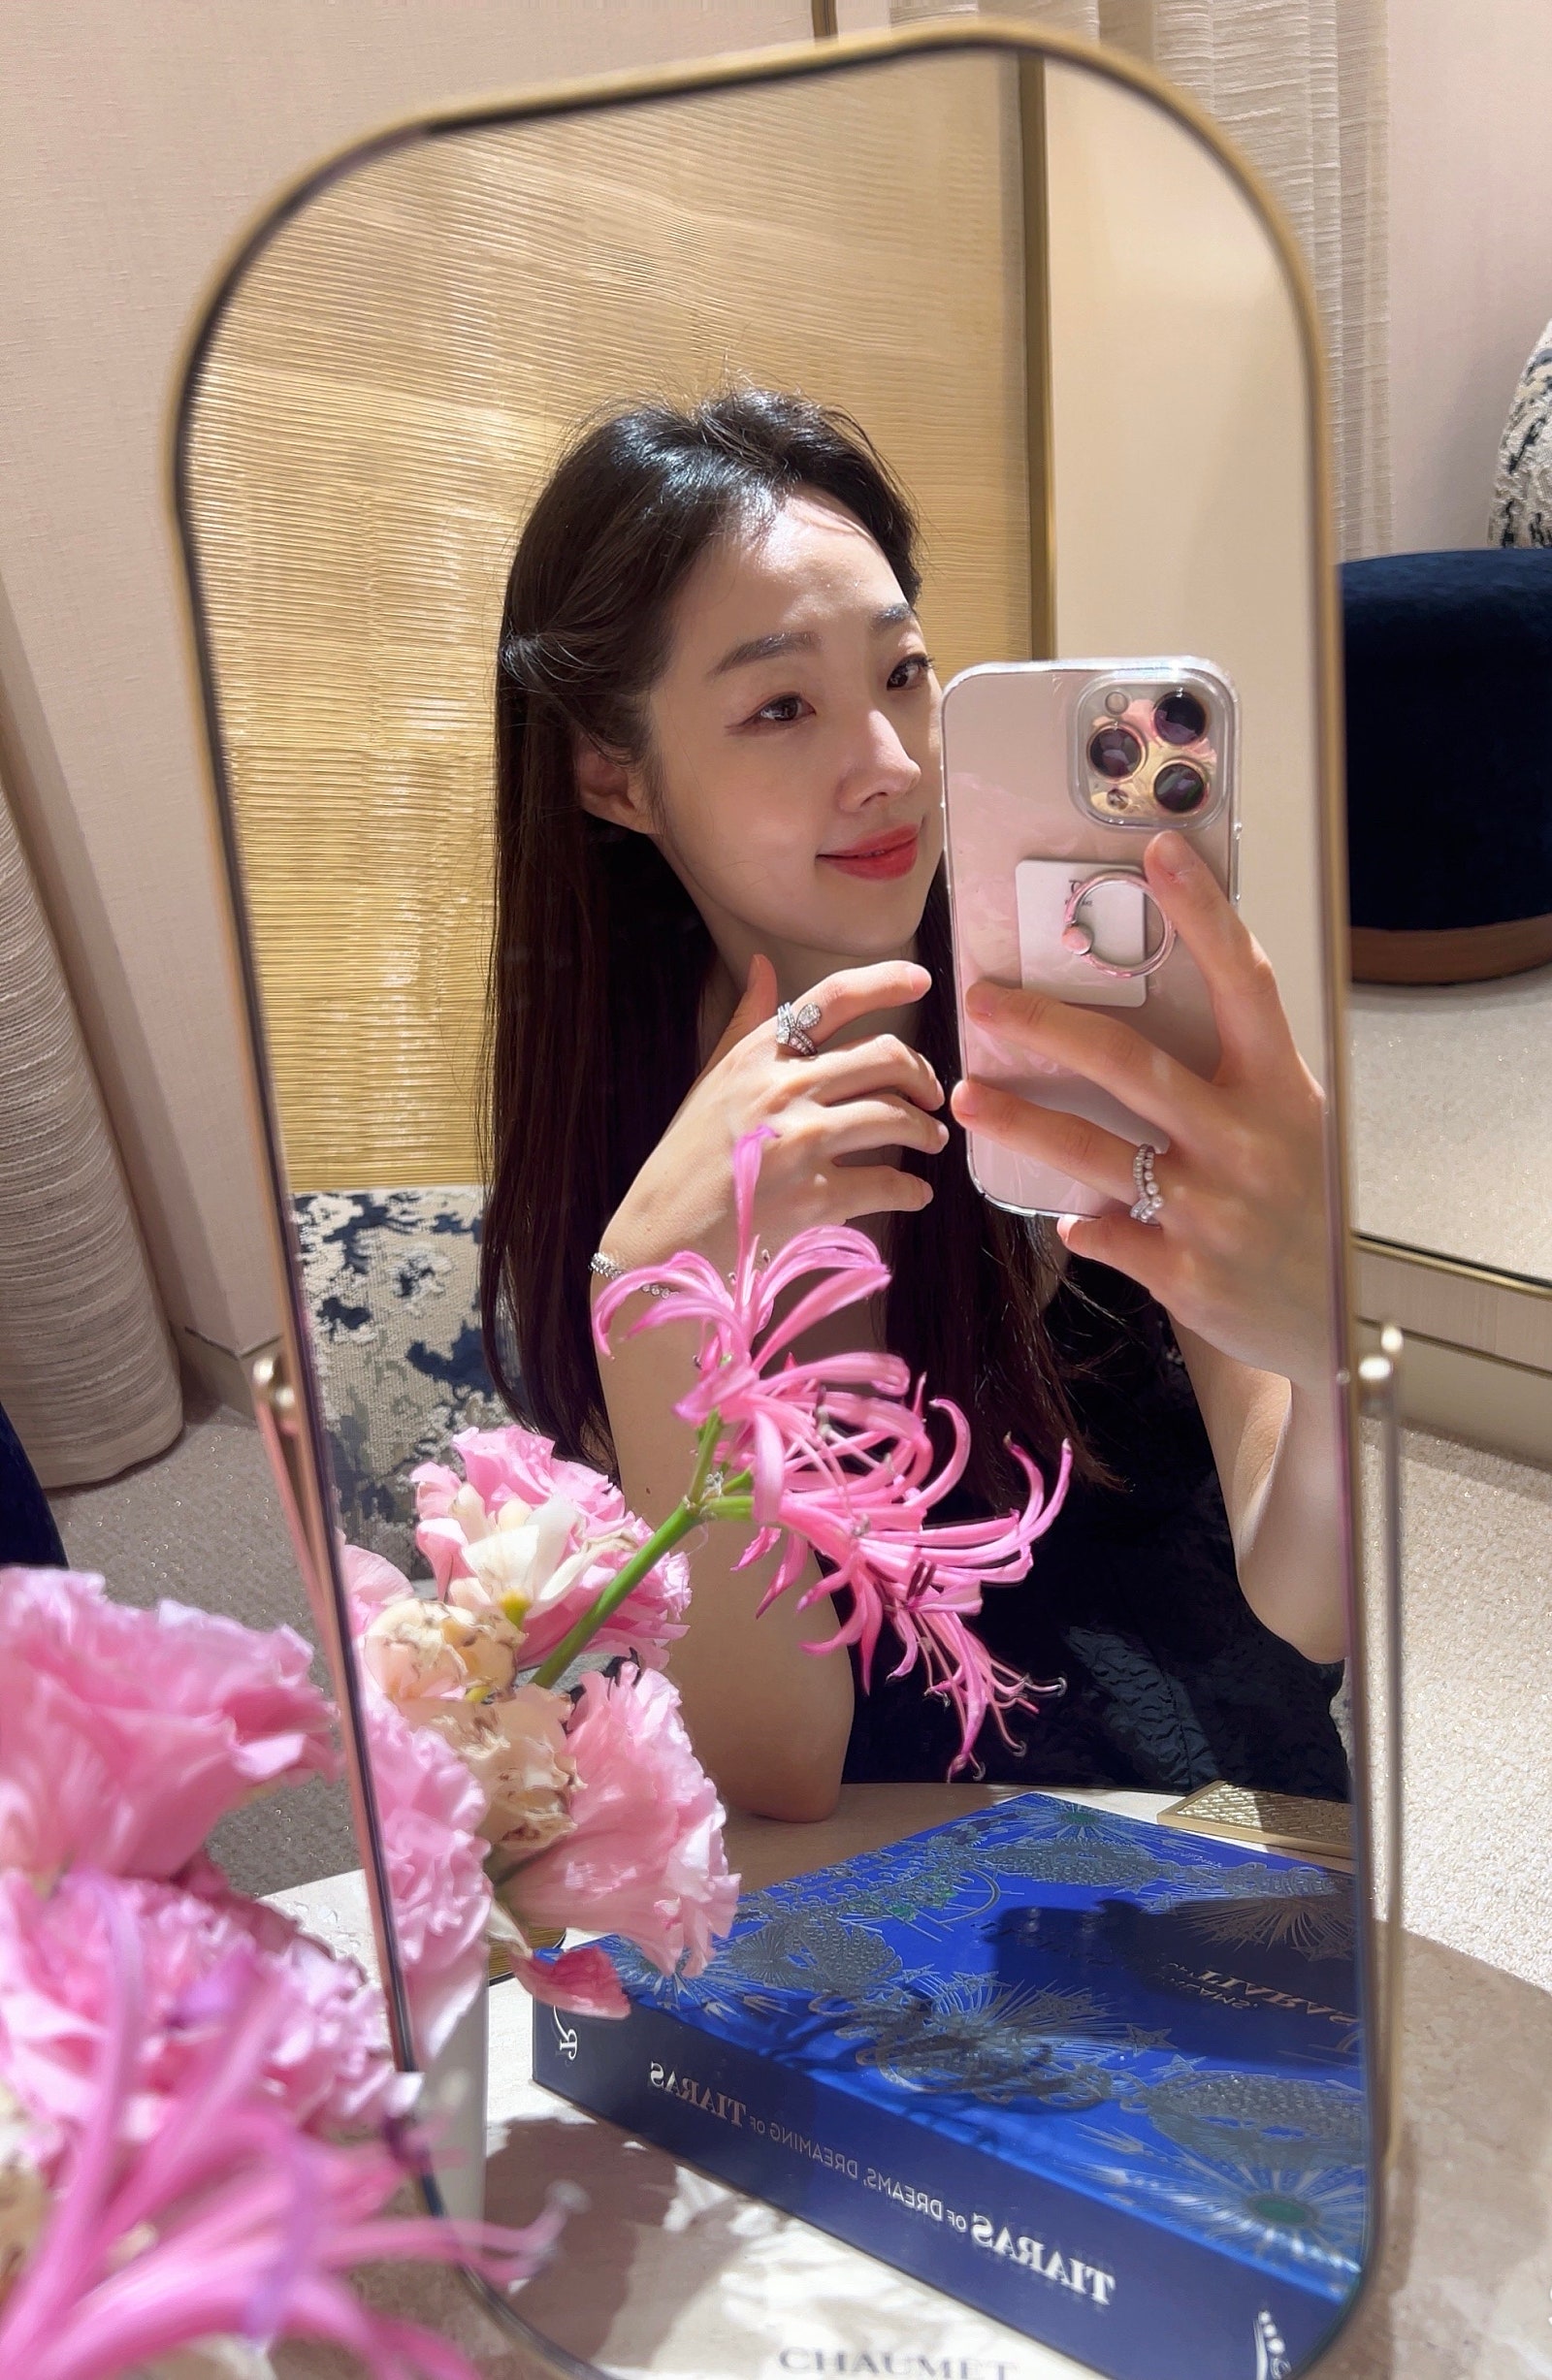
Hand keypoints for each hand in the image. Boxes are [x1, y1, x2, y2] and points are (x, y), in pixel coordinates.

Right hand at [602, 953, 948, 1278]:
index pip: (834, 998)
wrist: (664, 1235)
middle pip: (885, 1056)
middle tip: (931, 1095)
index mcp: (759, 1055)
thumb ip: (746, 1022)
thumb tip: (765, 965)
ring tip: (930, 1140)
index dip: (885, 981)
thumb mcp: (712, 1080)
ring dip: (926, 1130)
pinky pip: (888, 1184)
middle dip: (922, 1075)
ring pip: (895, 1116)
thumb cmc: (689, 1158)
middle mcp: (783, 1088)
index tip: (922, 980)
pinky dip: (912, 1191)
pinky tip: (915, 1194)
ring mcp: (801, 1142)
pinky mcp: (815, 1197)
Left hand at [950, 831, 1330, 1393]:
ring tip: (967, 1095)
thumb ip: (1226, 1071)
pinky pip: (1102, 1232)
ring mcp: (1211, 1207)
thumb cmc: (1295, 1199)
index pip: (1242, 983)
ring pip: (1094, 1152)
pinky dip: (1079, 1223)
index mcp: (1276, 1088)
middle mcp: (1244, 1139)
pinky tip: (1066, 1216)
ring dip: (1022, 1120)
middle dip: (1046, 1027)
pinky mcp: (1183, 1269)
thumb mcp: (1285, 1121)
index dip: (1205, 915)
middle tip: (983, 1000)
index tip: (1160, 852)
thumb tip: (1142, 1006)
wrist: (1327, 1316)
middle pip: (1129, 1064)